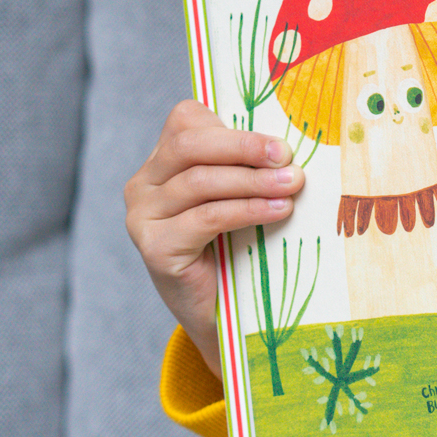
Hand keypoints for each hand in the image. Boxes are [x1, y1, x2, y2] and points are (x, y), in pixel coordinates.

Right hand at [123, 101, 303, 380]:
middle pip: (189, 145)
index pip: (186, 121)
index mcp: (163, 163)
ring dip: (253, 181)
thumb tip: (293, 143)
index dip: (232, 126)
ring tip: (294, 184)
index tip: (280, 141)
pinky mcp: (154, 248)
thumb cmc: (239, 249)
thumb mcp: (243, 198)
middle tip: (288, 156)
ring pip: (199, 181)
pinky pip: (204, 218)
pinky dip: (246, 210)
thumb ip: (250, 167)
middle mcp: (144, 185)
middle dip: (244, 147)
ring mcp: (143, 217)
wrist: (224, 316)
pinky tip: (279, 211)